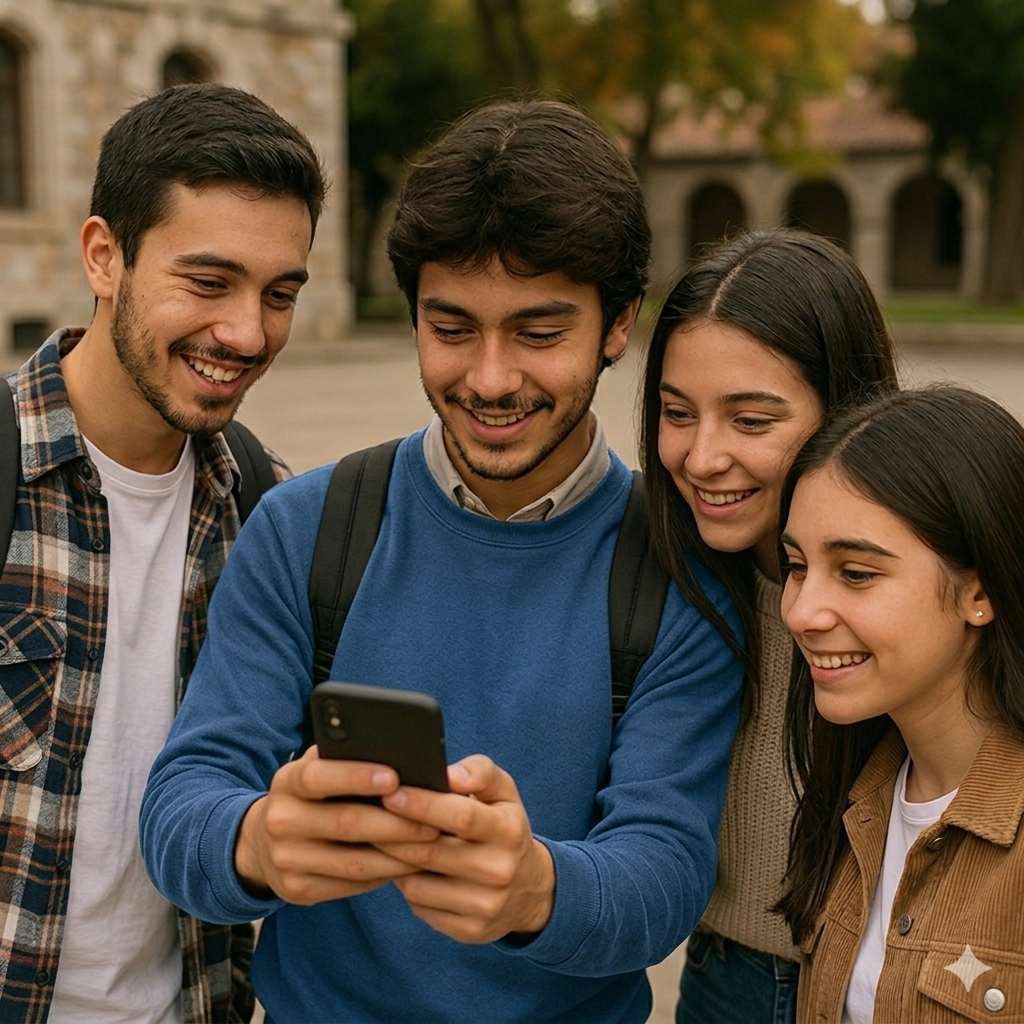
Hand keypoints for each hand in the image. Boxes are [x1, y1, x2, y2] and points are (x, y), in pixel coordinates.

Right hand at [234, 746, 439, 904]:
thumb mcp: (317, 769)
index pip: (319, 776)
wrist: (263, 842)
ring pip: (354, 862)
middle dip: (395, 823)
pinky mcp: (297, 891)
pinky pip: (351, 886)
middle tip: (433, 821)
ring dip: (399, 856)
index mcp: (287, 782)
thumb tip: (398, 754)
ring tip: (431, 845)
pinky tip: (409, 865)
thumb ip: (345, 757)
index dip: (357, 777)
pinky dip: (385, 875)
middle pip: (345, 823)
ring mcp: (286, 860)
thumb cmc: (312, 795)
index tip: (395, 777)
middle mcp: (281, 820)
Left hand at [375, 755, 554, 943]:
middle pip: (431, 852)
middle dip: (392, 834)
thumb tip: (448, 774)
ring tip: (379, 841)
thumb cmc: (504, 827)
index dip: (423, 804)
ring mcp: (484, 905)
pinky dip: (405, 887)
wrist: (530, 890)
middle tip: (363, 816)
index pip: (461, 816)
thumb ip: (480, 772)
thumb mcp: (504, 793)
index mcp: (509, 831)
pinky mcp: (469, 931)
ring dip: (392, 862)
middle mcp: (499, 871)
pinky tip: (401, 869)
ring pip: (418, 884)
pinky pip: (420, 907)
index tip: (391, 793)